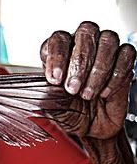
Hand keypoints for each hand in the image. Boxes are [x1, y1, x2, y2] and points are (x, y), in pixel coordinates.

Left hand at [40, 21, 135, 139]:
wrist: (91, 131)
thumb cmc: (69, 115)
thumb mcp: (50, 108)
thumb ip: (42, 97)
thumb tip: (36, 97)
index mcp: (59, 51)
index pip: (59, 38)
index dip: (57, 56)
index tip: (55, 78)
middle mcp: (82, 46)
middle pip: (86, 32)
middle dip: (80, 62)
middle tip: (73, 88)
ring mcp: (105, 51)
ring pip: (108, 40)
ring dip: (98, 70)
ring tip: (88, 94)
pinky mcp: (124, 62)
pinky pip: (126, 55)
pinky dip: (116, 75)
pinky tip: (104, 92)